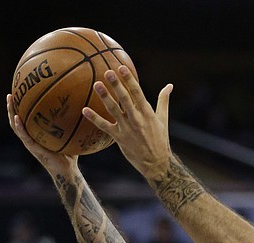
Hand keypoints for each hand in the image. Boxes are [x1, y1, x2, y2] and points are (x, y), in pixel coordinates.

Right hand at [6, 94, 77, 176]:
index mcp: (36, 134)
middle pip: (16, 120)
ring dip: (11, 113)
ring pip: (15, 126)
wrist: (68, 170)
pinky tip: (17, 118)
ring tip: (9, 101)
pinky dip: (19, 127)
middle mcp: (31, 138)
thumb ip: (71, 124)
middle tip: (10, 94)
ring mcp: (30, 143)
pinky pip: (24, 136)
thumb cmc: (70, 154)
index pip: (25, 119)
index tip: (18, 95)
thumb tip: (81, 108)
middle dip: (11, 107)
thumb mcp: (69, 135)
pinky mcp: (33, 148)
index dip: (20, 108)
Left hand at [83, 66, 173, 181]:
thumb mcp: (163, 119)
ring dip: (105, 97)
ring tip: (96, 84)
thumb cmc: (160, 140)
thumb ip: (164, 100)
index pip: (137, 93)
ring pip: (114, 110)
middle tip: (107, 72)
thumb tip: (169, 85)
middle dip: (117, 85)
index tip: (122, 68)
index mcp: (147, 113)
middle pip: (125, 99)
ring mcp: (127, 129)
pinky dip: (94, 119)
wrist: (157, 163)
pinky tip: (84, 110)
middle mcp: (137, 119)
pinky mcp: (119, 138)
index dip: (129, 80)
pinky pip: (105, 127)